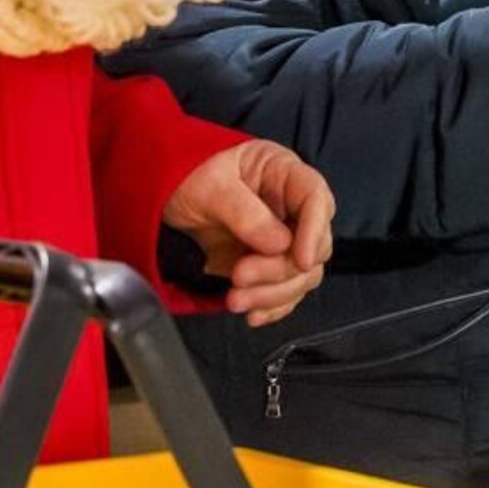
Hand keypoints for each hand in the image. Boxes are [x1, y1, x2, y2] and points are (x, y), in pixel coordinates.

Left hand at [163, 141, 335, 325]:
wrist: (172, 201)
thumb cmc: (191, 179)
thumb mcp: (210, 188)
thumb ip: (243, 212)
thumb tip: (279, 244)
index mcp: (285, 173)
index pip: (316, 198)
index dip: (315, 231)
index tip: (302, 260)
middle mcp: (293, 207)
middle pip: (314, 245)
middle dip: (280, 270)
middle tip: (239, 275)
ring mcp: (286, 238)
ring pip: (303, 275)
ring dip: (273, 294)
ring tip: (235, 299)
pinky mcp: (273, 266)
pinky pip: (287, 292)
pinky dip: (272, 307)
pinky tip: (253, 313)